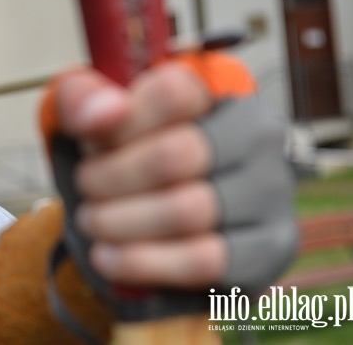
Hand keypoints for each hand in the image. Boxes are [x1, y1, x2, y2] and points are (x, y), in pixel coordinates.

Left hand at [46, 60, 295, 296]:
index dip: (118, 123)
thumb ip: (83, 98)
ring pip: (187, 211)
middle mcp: (257, 136)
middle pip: (175, 155)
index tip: (89, 144)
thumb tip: (105, 111)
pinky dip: (142, 261)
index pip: (172, 92)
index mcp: (217, 90)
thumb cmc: (125, 149)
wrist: (153, 211)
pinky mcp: (268, 249)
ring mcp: (270, 193)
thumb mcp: (92, 113)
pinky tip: (108, 257)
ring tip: (92, 221)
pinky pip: (204, 261)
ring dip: (121, 221)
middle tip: (85, 186)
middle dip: (111, 177)